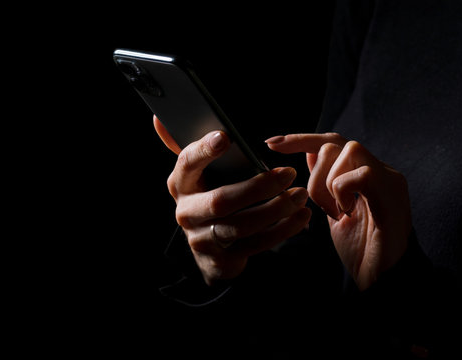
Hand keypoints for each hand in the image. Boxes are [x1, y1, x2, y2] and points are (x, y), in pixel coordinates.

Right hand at [154, 116, 311, 284]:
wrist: (210, 248)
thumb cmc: (210, 195)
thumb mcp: (198, 173)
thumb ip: (187, 145)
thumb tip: (160, 118)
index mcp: (180, 183)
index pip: (187, 163)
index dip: (204, 151)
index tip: (226, 137)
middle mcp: (187, 212)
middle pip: (221, 200)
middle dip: (258, 187)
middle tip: (289, 173)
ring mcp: (202, 238)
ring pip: (241, 226)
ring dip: (275, 210)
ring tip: (299, 195)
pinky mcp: (222, 258)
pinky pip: (255, 245)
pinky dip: (282, 230)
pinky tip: (301, 217)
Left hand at [266, 133, 411, 289]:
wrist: (382, 280)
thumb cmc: (361, 250)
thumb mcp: (334, 212)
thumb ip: (325, 183)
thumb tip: (310, 153)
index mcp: (365, 173)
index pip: (332, 141)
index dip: (301, 139)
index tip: (271, 145)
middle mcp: (380, 170)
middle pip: (335, 143)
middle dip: (314, 176)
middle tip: (322, 208)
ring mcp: (389, 179)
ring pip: (348, 150)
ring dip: (328, 184)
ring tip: (336, 213)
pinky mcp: (392, 193)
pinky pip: (360, 174)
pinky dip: (343, 192)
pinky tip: (346, 213)